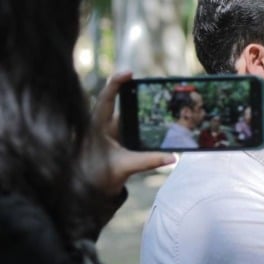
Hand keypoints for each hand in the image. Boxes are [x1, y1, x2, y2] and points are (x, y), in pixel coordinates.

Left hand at [84, 71, 175, 196]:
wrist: (91, 191)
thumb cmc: (99, 176)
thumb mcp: (123, 167)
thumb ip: (147, 161)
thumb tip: (172, 157)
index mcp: (97, 126)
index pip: (106, 98)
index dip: (116, 83)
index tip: (130, 73)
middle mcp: (104, 124)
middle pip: (120, 101)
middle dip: (136, 90)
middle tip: (155, 83)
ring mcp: (112, 130)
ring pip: (129, 113)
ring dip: (143, 107)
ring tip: (162, 99)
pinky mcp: (119, 138)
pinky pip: (133, 124)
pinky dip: (145, 121)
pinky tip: (160, 120)